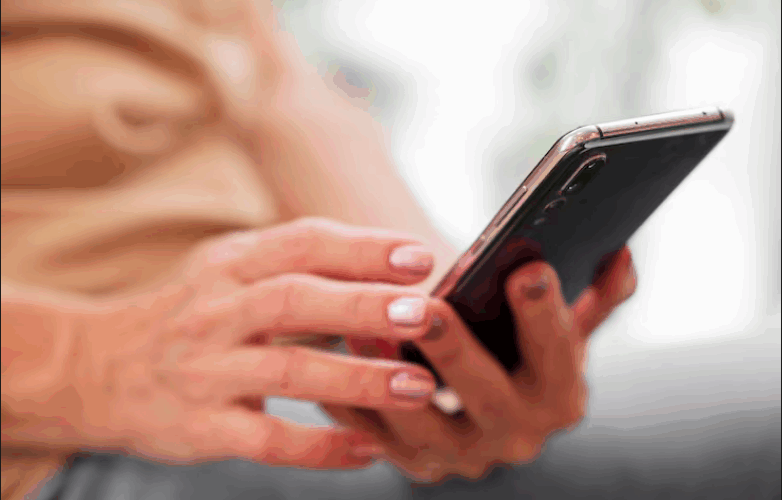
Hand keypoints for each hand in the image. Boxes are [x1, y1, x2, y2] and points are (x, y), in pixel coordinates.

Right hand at [1, 218, 440, 468]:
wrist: (93, 369)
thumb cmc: (188, 316)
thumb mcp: (228, 273)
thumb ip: (295, 266)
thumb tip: (386, 267)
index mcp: (229, 265)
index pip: (299, 243)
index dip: (360, 247)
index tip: (418, 257)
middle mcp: (215, 312)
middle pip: (294, 299)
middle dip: (363, 305)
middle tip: (425, 313)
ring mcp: (204, 371)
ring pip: (287, 371)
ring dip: (357, 378)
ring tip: (417, 386)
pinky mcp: (197, 426)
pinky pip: (265, 440)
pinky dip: (319, 447)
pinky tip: (368, 450)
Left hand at [326, 247, 636, 481]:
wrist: (481, 403)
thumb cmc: (522, 350)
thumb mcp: (562, 325)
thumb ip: (596, 295)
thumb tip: (623, 253)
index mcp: (561, 395)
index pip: (559, 353)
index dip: (546, 313)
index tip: (527, 269)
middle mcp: (519, 435)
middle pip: (488, 396)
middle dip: (457, 351)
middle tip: (427, 307)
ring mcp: (465, 457)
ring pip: (423, 425)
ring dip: (389, 378)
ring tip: (359, 326)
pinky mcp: (418, 464)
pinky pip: (377, 437)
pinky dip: (353, 401)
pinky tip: (333, 356)